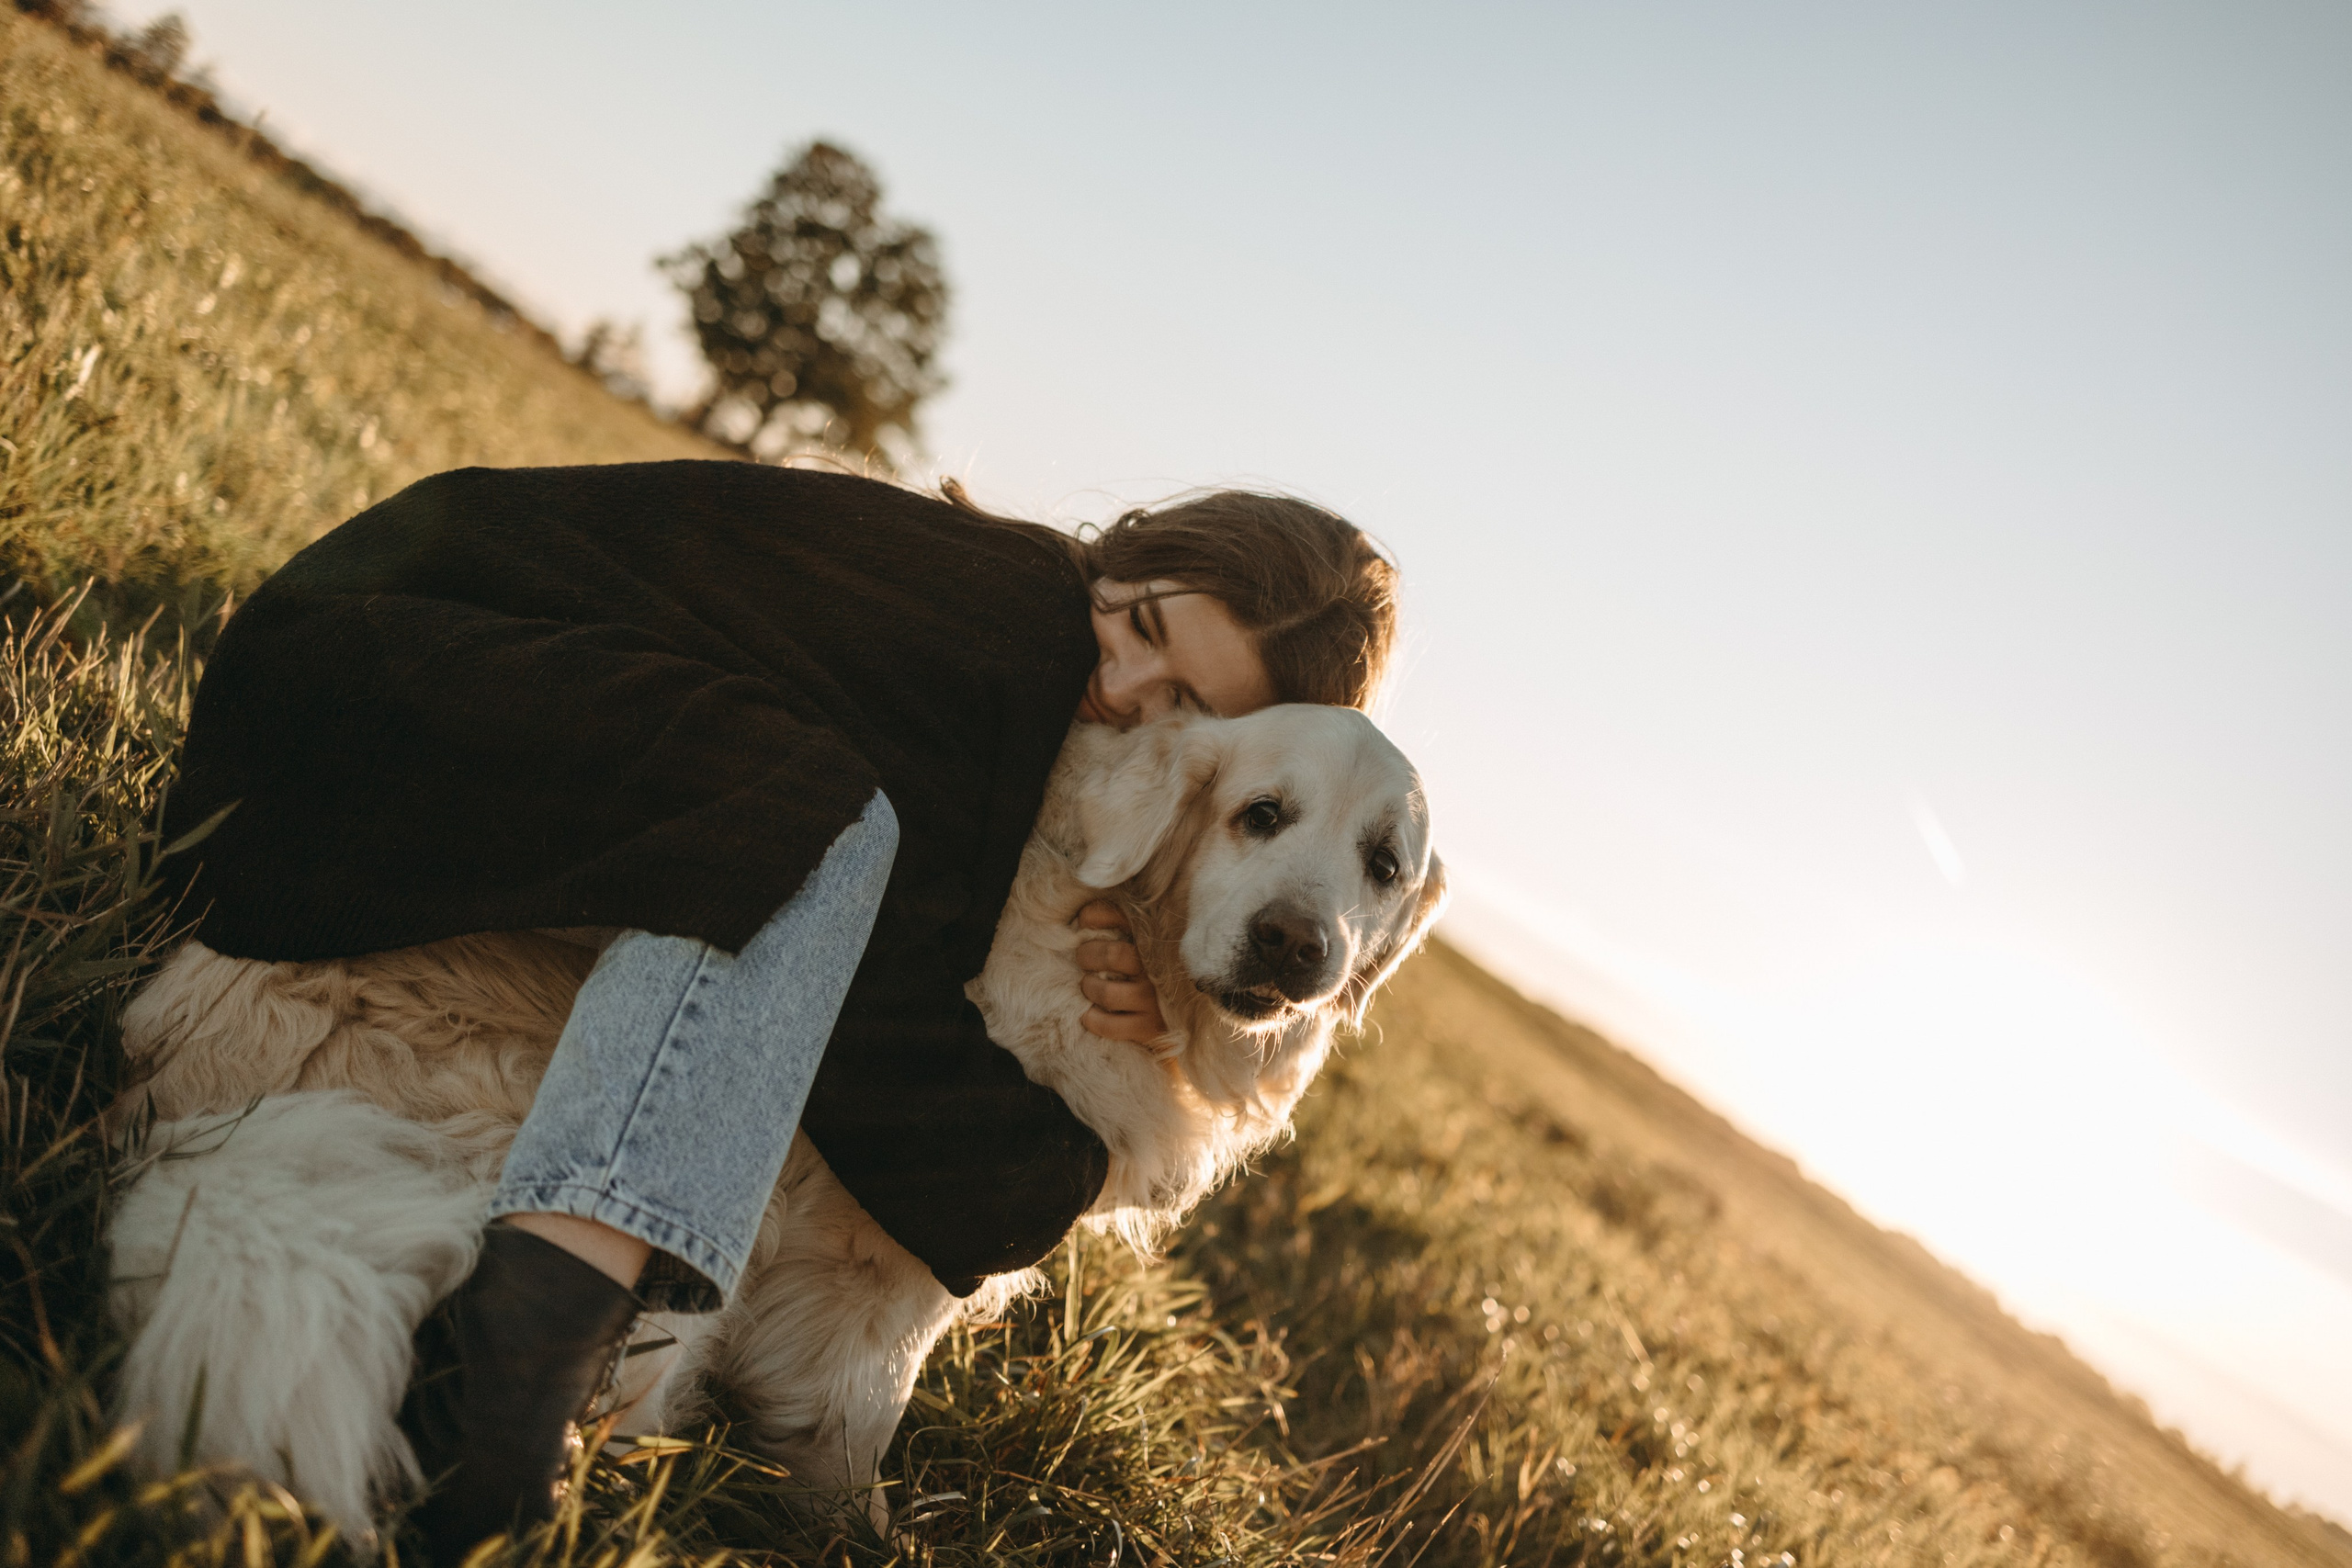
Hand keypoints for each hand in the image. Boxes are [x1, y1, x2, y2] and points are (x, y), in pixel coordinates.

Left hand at [1073, 899, 1167, 1044]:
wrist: (1194, 1011)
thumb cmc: (1157, 966)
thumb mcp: (1146, 937)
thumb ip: (1118, 920)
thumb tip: (1084, 918)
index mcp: (1157, 939)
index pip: (1118, 916)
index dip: (1093, 916)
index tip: (1084, 923)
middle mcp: (1158, 969)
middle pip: (1111, 956)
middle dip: (1087, 955)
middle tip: (1084, 958)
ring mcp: (1154, 1001)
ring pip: (1107, 993)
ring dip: (1089, 987)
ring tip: (1089, 984)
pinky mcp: (1149, 1029)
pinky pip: (1109, 1025)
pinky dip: (1093, 1018)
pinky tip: (1091, 1012)